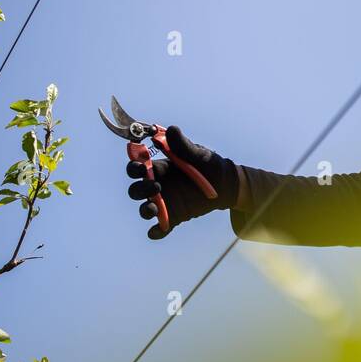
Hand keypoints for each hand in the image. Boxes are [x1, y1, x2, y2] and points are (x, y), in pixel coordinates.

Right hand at [125, 126, 239, 239]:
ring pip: (145, 208)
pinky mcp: (174, 217)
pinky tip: (156, 231)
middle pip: (136, 189)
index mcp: (159, 168)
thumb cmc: (209, 165)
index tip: (140, 166)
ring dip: (145, 209)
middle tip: (155, 186)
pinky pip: (160, 228)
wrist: (226, 184)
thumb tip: (171, 129)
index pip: (137, 167)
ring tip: (153, 208)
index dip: (134, 167)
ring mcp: (164, 202)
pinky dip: (156, 232)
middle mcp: (157, 186)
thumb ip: (183, 145)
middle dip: (140, 188)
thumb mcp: (198, 154)